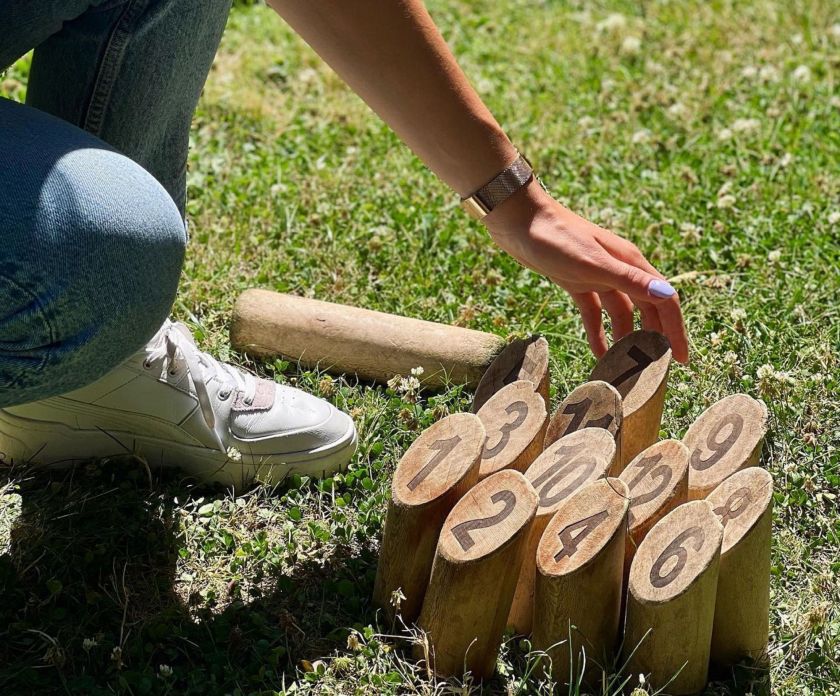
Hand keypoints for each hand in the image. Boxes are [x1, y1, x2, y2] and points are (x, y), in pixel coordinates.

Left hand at [483, 179, 688, 363]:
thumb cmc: (556, 236)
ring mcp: (597, 276)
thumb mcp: (593, 263)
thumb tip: (666, 295)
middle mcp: (619, 269)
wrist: (518, 220)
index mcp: (630, 263)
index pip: (664, 300)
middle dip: (654, 338)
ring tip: (626, 366)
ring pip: (621, 312)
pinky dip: (597, 331)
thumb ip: (629, 280)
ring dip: (625, 338)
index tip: (681, 359)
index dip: (675, 329)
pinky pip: (593, 312)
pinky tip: (598, 352)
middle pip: (647, 308)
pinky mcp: (576, 281)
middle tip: (656, 369)